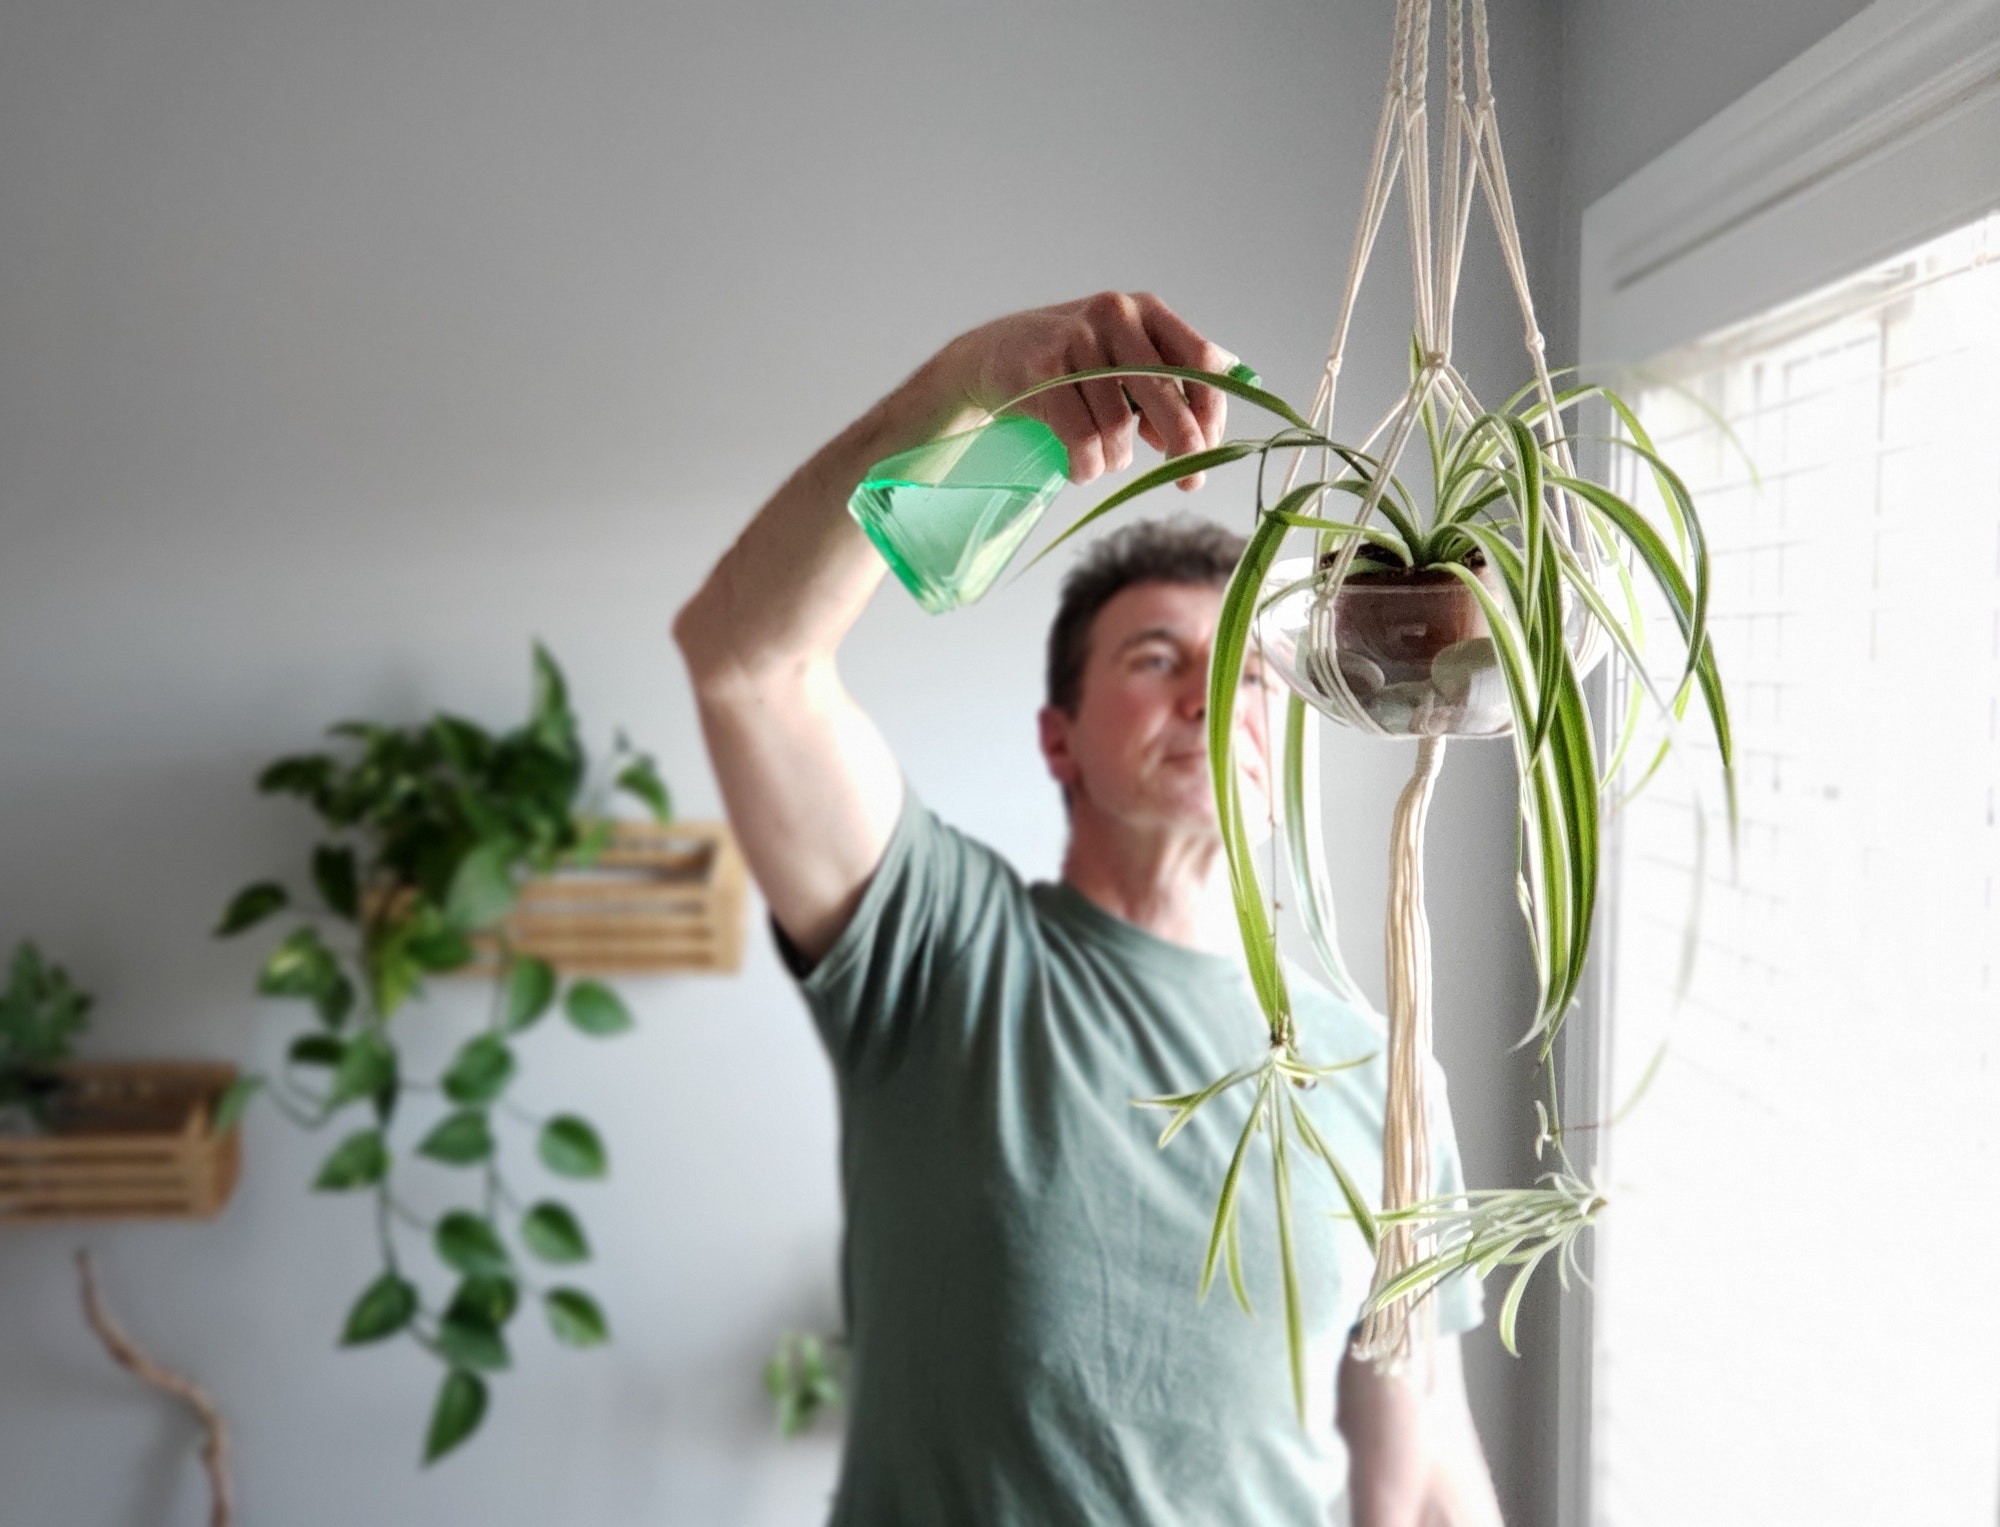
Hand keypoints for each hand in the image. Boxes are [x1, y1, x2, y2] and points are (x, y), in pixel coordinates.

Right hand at [929, 292, 1237, 487]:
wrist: (990, 356)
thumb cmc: (1068, 366)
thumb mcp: (1121, 358)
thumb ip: (1165, 384)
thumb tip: (1205, 433)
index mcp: (1146, 310)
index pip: (1201, 360)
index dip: (1212, 411)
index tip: (1210, 449)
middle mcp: (1115, 316)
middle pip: (1166, 395)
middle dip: (1184, 446)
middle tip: (1189, 482)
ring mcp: (1076, 341)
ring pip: (1118, 427)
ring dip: (1114, 460)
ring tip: (1099, 460)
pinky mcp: (1042, 371)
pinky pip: (1082, 439)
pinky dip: (1086, 467)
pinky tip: (1081, 468)